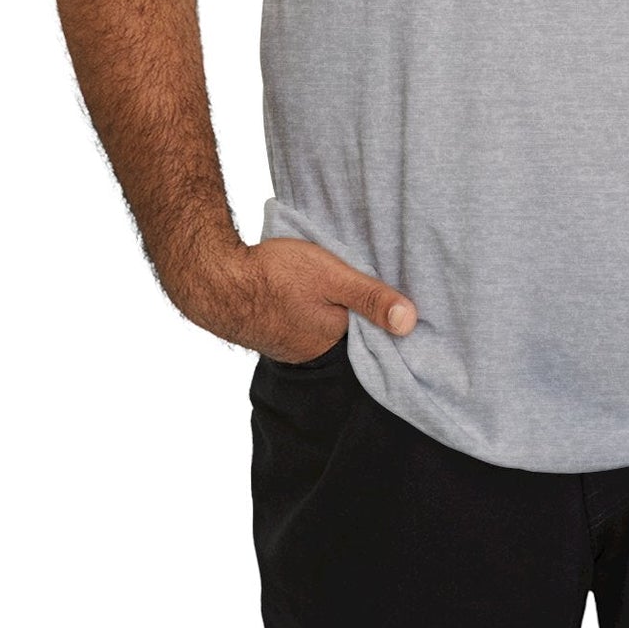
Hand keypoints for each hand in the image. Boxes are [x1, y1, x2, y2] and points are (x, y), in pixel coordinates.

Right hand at [166, 234, 418, 363]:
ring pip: (326, 330)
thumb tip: (411, 322)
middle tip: (373, 293)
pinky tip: (312, 295)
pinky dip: (313, 313)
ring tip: (344, 292)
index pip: (372, 339)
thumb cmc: (276, 275)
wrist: (217, 279)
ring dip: (335, 314)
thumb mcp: (333, 277)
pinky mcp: (275, 332)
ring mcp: (291, 345)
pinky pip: (305, 325)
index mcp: (334, 342)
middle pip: (350, 336)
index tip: (402, 306)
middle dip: (361, 319)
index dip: (385, 322)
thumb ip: (370, 298)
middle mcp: (313, 352)